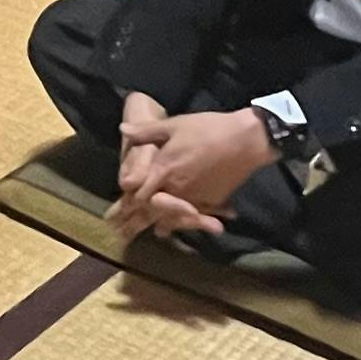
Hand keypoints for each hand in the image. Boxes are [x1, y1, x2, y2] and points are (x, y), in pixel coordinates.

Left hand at [110, 105, 271, 242]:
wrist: (247, 140)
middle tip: (122, 235)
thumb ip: (147, 132)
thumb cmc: (209, 129)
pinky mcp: (211, 201)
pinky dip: (188, 222)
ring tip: (156, 234)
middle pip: (151, 211)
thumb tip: (123, 130)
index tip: (112, 214)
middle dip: (135, 222)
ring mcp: (194, 198)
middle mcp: (176, 188)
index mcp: (163, 169)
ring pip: (173, 218)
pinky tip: (186, 226)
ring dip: (162, 226)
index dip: (125, 203)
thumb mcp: (175, 124)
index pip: (137, 192)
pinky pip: (195, 216)